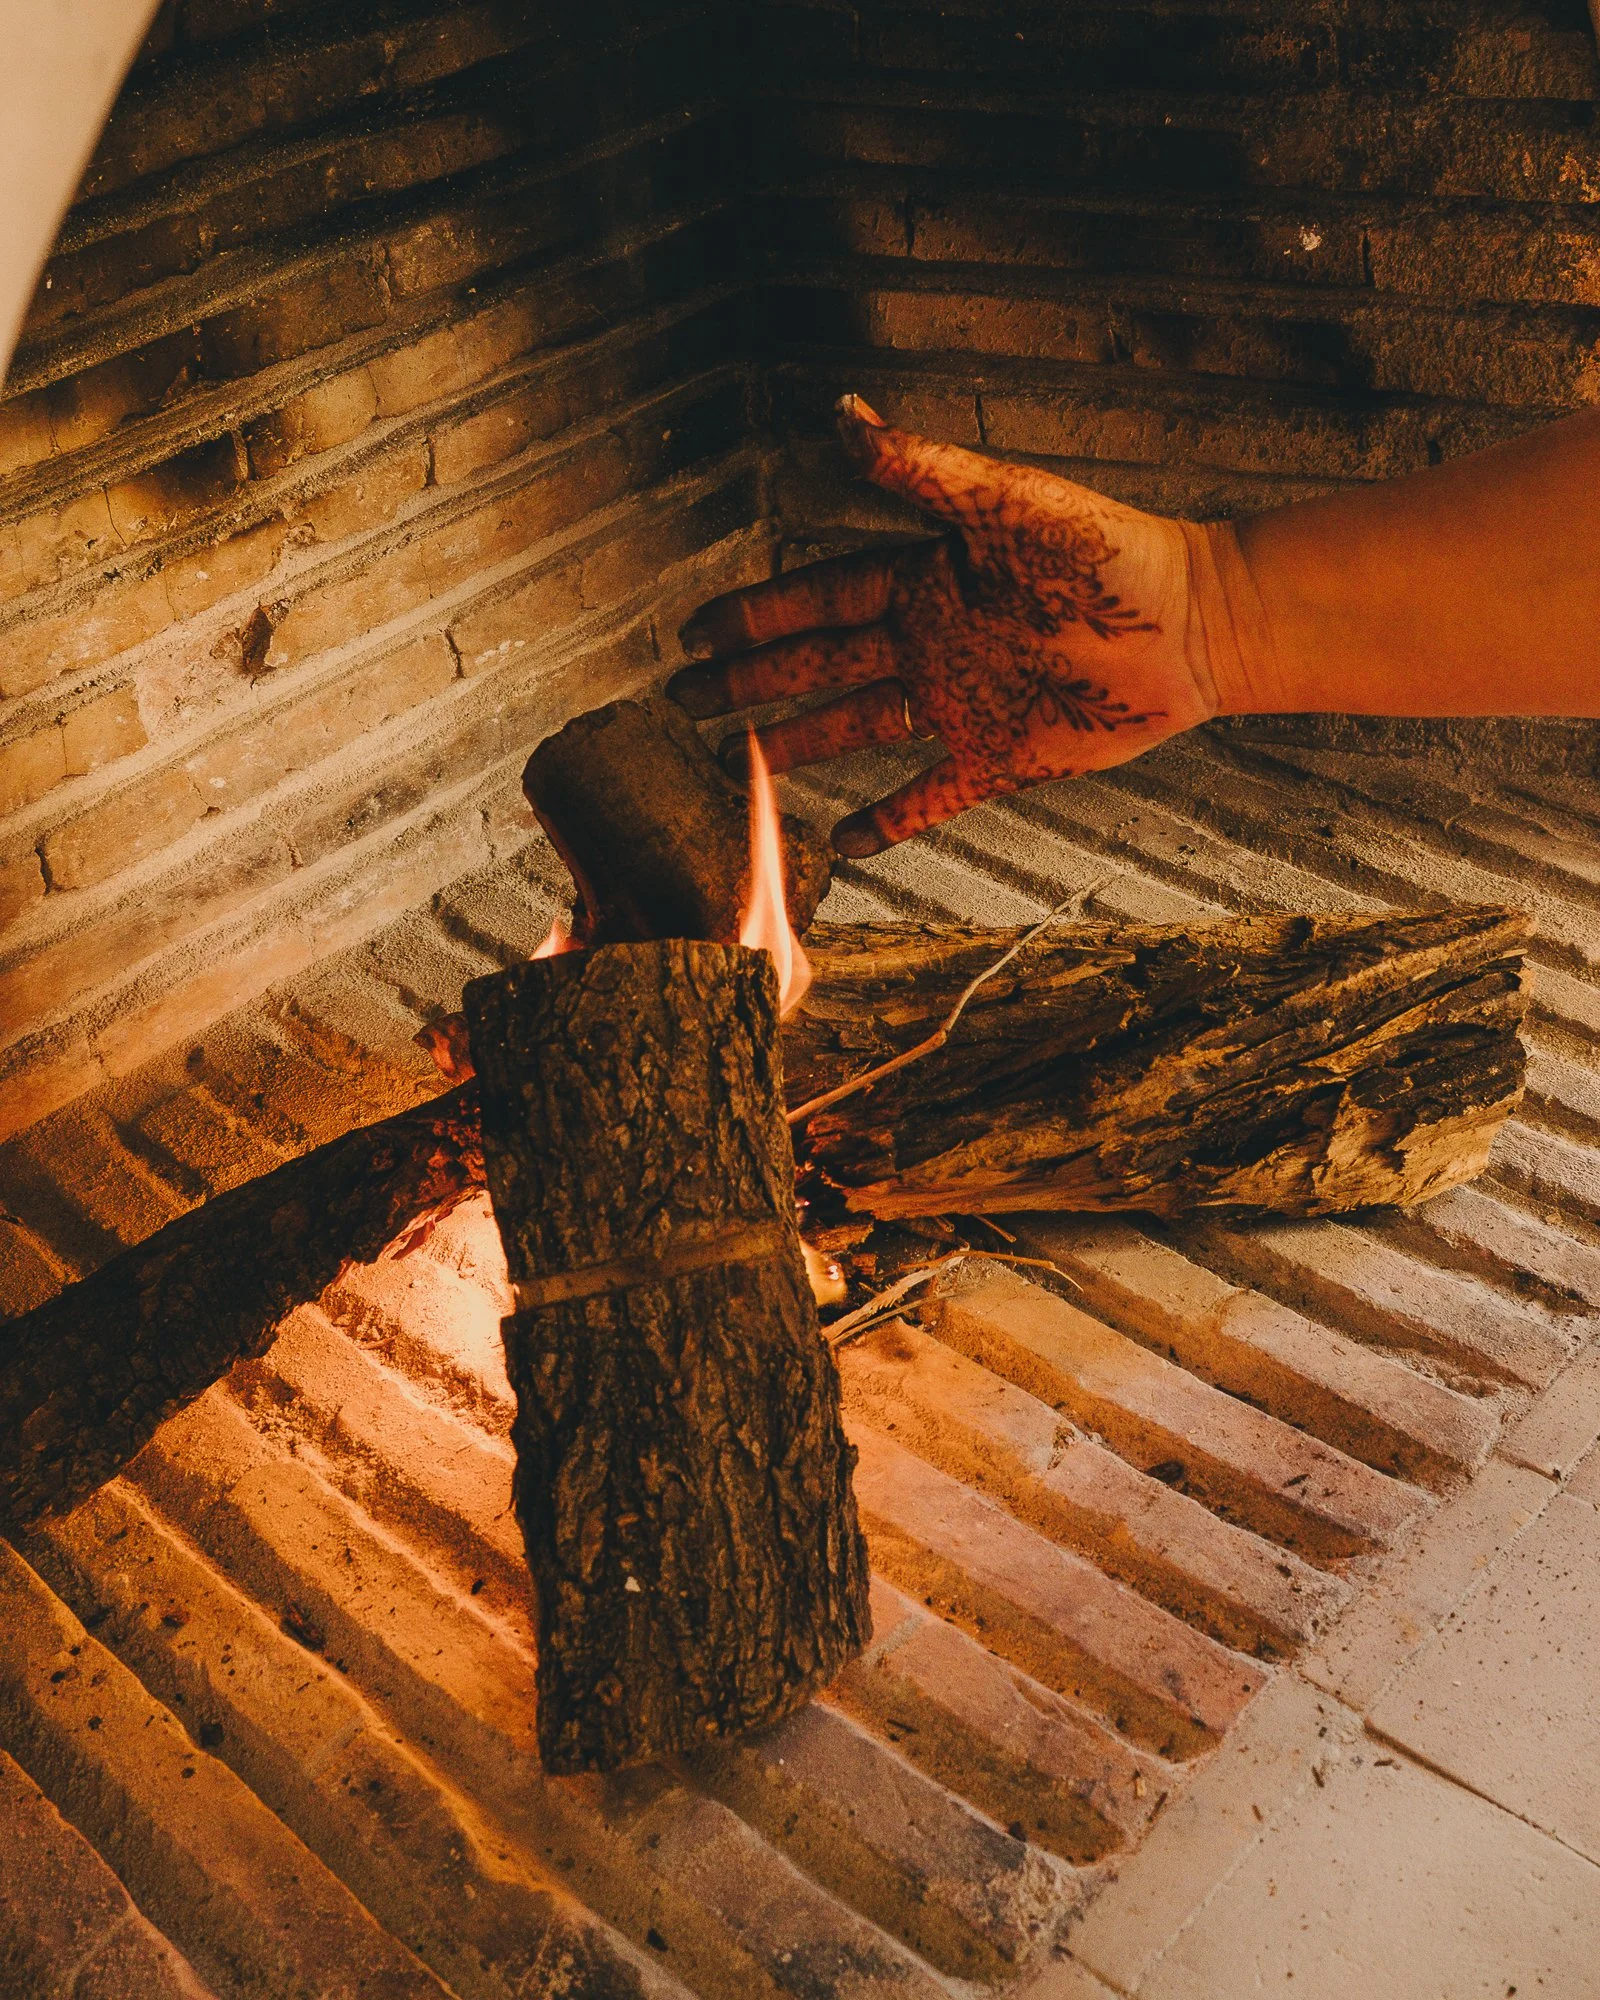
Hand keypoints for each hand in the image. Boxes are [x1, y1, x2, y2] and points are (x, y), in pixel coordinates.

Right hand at [667, 396, 1218, 855]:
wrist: (1192, 625)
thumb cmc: (1106, 552)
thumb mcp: (1003, 502)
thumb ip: (917, 470)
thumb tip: (838, 415)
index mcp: (922, 577)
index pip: (815, 599)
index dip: (754, 614)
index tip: (696, 631)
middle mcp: (929, 641)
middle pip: (818, 666)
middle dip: (750, 683)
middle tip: (686, 704)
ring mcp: (960, 703)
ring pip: (856, 728)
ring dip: (798, 745)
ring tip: (741, 764)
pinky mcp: (1000, 757)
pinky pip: (930, 795)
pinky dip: (889, 819)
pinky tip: (845, 841)